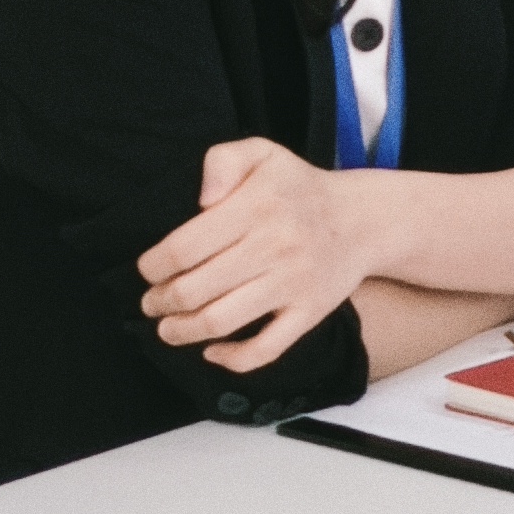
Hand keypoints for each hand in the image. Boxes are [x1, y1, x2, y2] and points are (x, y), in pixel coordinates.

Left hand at [137, 138, 387, 371]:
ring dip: (180, 332)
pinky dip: (231, 358)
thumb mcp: (263, 154)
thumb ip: (223, 160)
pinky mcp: (310, 312)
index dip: (153, 267)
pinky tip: (213, 351)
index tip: (149, 271)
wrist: (365, 219)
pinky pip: (265, 349)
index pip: (183, 249)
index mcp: (258, 207)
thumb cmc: (298, 189)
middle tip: (153, 302)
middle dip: (158, 302)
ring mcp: (294, 283)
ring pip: (219, 322)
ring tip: (168, 327)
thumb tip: (202, 201)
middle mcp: (276, 246)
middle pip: (192, 290)